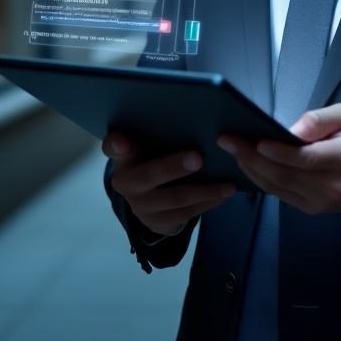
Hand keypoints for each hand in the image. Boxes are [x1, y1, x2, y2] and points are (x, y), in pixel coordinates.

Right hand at [103, 133, 235, 235]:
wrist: (150, 198)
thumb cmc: (156, 158)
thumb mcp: (151, 145)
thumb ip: (161, 133)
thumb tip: (198, 118)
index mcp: (124, 156)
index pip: (112, 146)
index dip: (116, 144)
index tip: (123, 140)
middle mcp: (126, 182)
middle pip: (149, 175)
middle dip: (174, 167)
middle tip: (198, 158)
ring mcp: (140, 205)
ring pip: (175, 198)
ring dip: (205, 191)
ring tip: (228, 185)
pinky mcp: (156, 223)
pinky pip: (186, 214)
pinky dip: (208, 203)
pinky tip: (225, 195)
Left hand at [217, 103, 340, 216]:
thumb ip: (320, 120)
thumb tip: (291, 130)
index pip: (305, 158)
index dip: (278, 152)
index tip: (254, 140)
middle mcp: (333, 185)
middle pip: (286, 175)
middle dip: (253, 158)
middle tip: (229, 141)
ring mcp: (322, 202)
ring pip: (279, 188)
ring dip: (252, 171)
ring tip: (233, 152)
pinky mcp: (313, 209)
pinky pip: (282, 195)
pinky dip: (262, 181)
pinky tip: (249, 166)